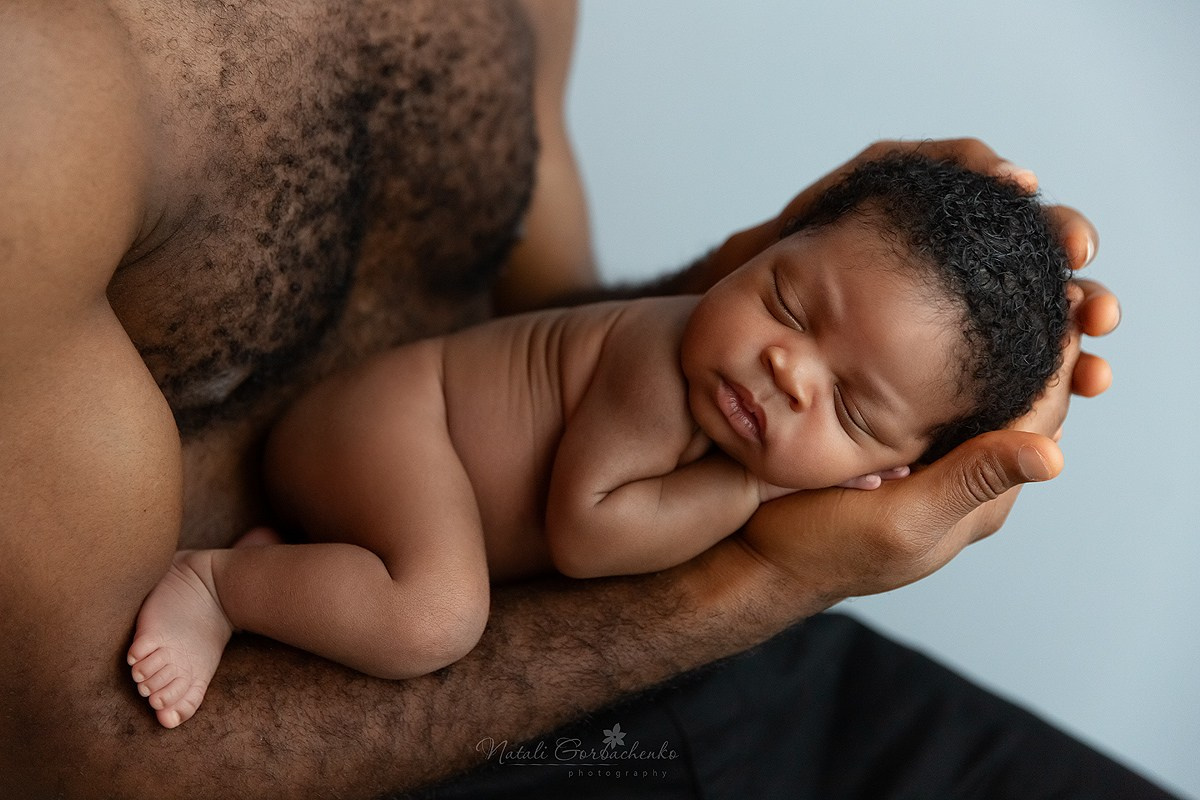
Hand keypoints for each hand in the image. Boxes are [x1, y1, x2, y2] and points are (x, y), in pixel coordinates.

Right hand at [726, 139, 1118, 605]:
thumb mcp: (898, 521)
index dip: (1059, 356)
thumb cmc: (822, 549)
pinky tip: (925, 294)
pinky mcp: (877, 426)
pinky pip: (919, 373)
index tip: (1066, 291)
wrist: (749, 554)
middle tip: (1047, 266)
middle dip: (1034, 329)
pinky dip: (933, 334)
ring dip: (986, 324)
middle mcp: (955, 464)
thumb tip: (1053, 457)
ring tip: (993, 266)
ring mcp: (917, 444)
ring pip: (969, 374)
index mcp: (976, 491)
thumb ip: (968, 485)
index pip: (1039, 414)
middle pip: (1014, 387)